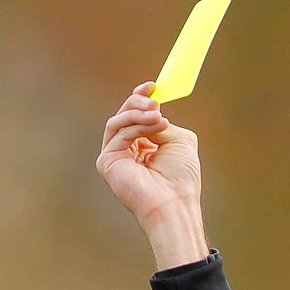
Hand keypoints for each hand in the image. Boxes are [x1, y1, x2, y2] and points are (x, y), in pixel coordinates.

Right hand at [96, 83, 207, 268]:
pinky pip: (117, 132)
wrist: (175, 202)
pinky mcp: (107, 162)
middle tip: (154, 102)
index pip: (135, 118)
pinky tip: (155, 126)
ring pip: (118, 121)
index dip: (141, 99)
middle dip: (138, 103)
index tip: (152, 86)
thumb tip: (152, 110)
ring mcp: (115, 158)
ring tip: (158, 116)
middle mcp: (127, 153)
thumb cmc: (181, 178)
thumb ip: (162, 122)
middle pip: (123, 115)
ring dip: (139, 113)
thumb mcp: (179, 139)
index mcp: (143, 148)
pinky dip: (136, 125)